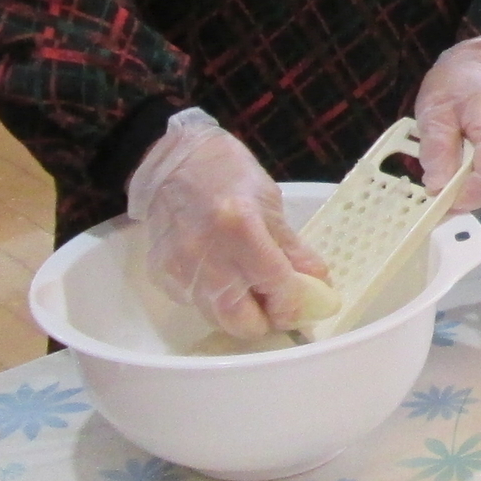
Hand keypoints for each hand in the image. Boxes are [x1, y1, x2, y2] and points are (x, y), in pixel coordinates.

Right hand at [128, 109, 330, 337]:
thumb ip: (292, 248)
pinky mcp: (162, 275)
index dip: (297, 304)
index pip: (277, 287)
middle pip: (242, 321)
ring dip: (241, 312)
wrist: (172, 159)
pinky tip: (222, 274)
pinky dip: (215, 299)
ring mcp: (179, 269)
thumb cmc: (227, 172)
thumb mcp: (270, 202)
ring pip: (218, 318)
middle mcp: (206, 256)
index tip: (309, 303)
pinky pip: (195, 303)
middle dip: (266, 320)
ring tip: (251, 287)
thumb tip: (318, 284)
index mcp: (240, 229)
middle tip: (278, 303)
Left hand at [415, 37, 480, 208]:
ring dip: (470, 192)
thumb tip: (437, 186)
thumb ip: (437, 147)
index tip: (439, 200)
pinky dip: (479, 187)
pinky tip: (464, 171)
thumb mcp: (434, 109)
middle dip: (462, 196)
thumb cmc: (455, 86)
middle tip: (431, 193)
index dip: (469, 195)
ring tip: (447, 174)